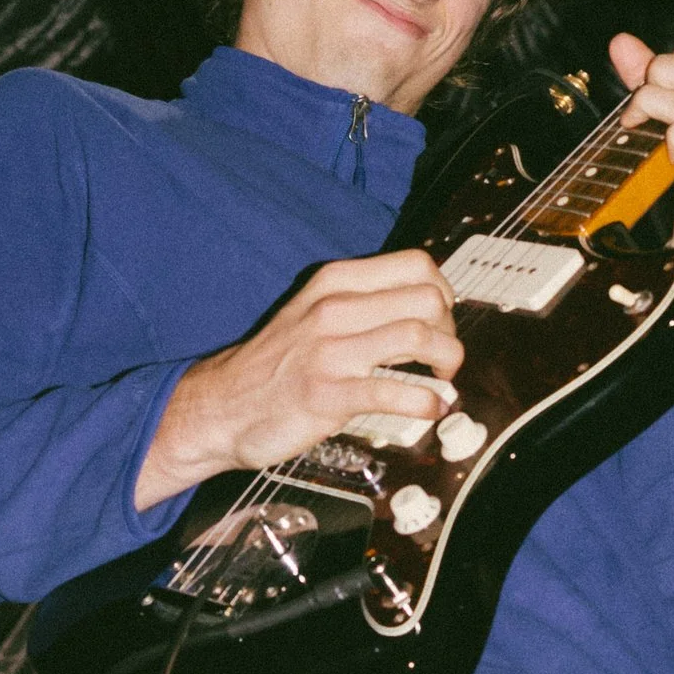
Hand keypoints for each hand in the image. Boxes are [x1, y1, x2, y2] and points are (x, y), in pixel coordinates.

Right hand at [137, 251, 461, 504]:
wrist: (222, 405)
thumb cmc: (274, 364)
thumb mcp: (313, 310)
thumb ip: (361, 302)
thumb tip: (422, 304)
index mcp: (333, 283)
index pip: (415, 265)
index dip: (444, 292)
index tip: (444, 318)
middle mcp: (333, 310)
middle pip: (427, 299)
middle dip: (451, 329)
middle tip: (444, 354)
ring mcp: (330, 352)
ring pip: (418, 337)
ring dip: (447, 362)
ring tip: (443, 380)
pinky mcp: (328, 395)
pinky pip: (394, 391)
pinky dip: (427, 402)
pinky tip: (433, 408)